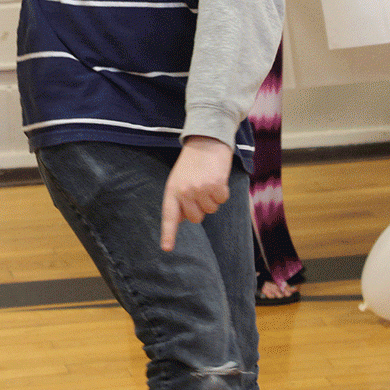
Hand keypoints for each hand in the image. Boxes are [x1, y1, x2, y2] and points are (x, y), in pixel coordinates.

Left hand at [160, 136, 232, 251]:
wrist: (206, 140)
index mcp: (172, 190)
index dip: (168, 234)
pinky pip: (222, 200)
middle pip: (196, 218)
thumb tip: (180, 219)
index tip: (167, 249)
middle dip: (201, 208)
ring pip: (211, 210)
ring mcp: (200, 189)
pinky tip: (217, 178)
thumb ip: (178, 199)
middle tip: (200, 189)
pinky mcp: (215, 186)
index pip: (170, 216)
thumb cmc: (192, 162)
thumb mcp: (178, 179)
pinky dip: (223, 192)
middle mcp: (184, 192)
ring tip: (208, 180)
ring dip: (213, 198)